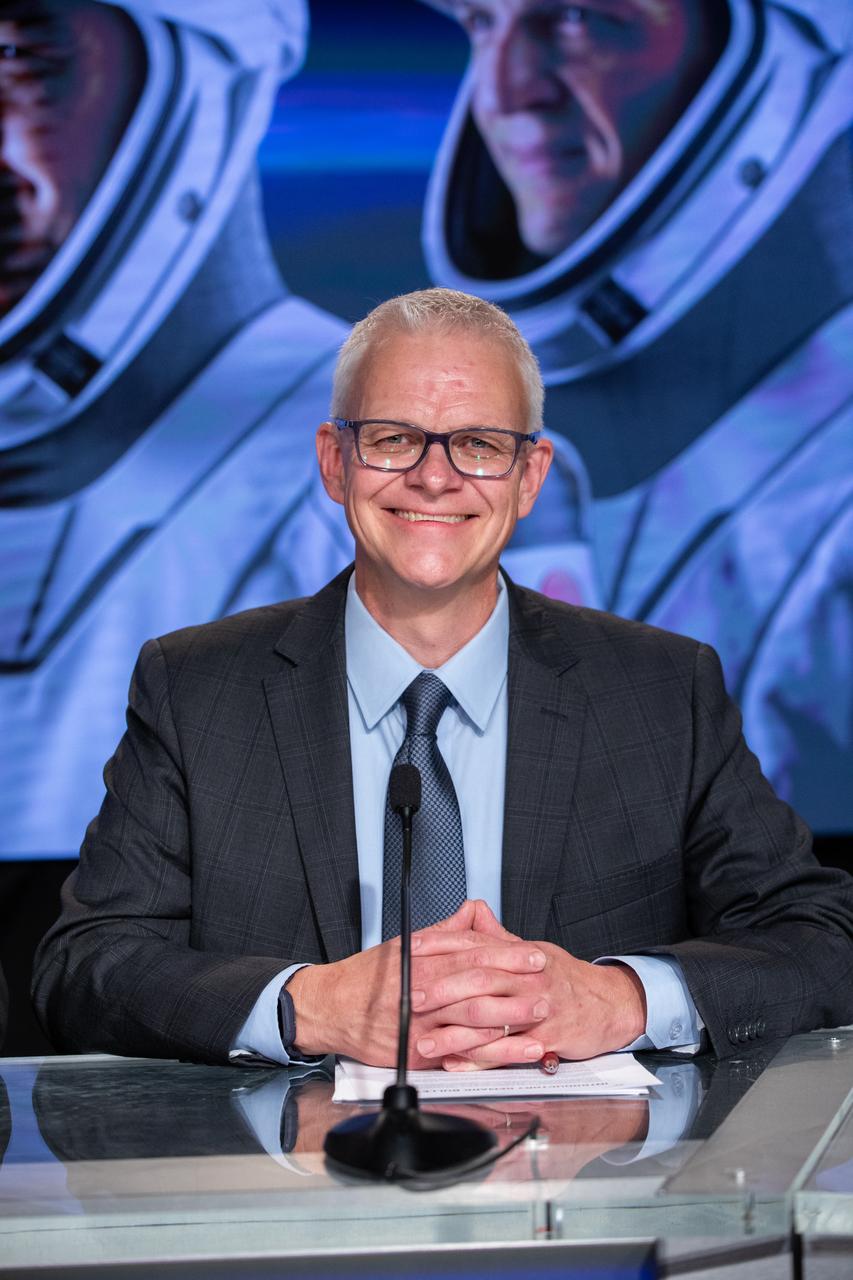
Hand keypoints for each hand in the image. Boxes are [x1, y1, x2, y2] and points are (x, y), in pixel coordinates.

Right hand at [287, 901, 545, 1066]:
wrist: (332, 1009)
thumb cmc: (367, 977)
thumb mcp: (404, 944)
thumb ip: (443, 932)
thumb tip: (472, 912)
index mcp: (422, 961)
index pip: (473, 954)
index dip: (507, 954)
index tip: (534, 955)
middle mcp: (421, 992)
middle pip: (477, 988)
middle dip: (516, 989)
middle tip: (547, 987)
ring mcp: (420, 1025)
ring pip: (471, 1022)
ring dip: (509, 1022)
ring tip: (540, 1021)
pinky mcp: (417, 1053)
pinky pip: (458, 1053)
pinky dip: (488, 1053)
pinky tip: (511, 1052)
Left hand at [410, 901, 646, 1067]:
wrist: (609, 1004)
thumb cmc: (566, 979)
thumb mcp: (533, 950)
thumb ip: (498, 938)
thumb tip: (472, 913)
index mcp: (521, 954)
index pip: (475, 944)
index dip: (441, 945)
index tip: (412, 949)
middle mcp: (528, 979)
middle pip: (480, 980)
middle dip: (443, 988)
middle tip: (412, 996)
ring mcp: (537, 1010)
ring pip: (490, 1020)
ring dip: (454, 1032)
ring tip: (424, 1040)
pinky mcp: (545, 1041)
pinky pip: (507, 1053)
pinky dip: (479, 1060)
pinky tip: (456, 1063)